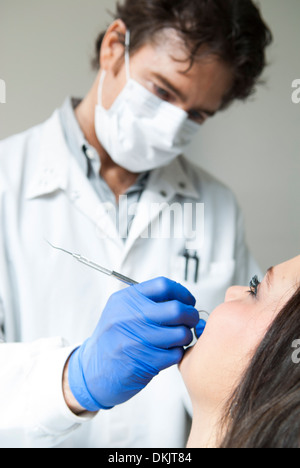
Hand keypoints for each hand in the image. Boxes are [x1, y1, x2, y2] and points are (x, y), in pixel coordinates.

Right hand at [67, 277, 198, 411]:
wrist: (93, 371)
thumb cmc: (113, 340)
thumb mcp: (120, 311)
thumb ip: (145, 301)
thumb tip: (180, 297)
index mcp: (125, 300)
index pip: (163, 286)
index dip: (182, 293)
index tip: (187, 301)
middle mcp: (129, 317)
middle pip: (176, 309)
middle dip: (190, 315)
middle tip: (190, 320)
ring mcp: (136, 340)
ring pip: (180, 333)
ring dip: (185, 337)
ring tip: (178, 339)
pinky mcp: (144, 362)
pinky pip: (175, 354)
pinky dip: (177, 353)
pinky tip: (168, 353)